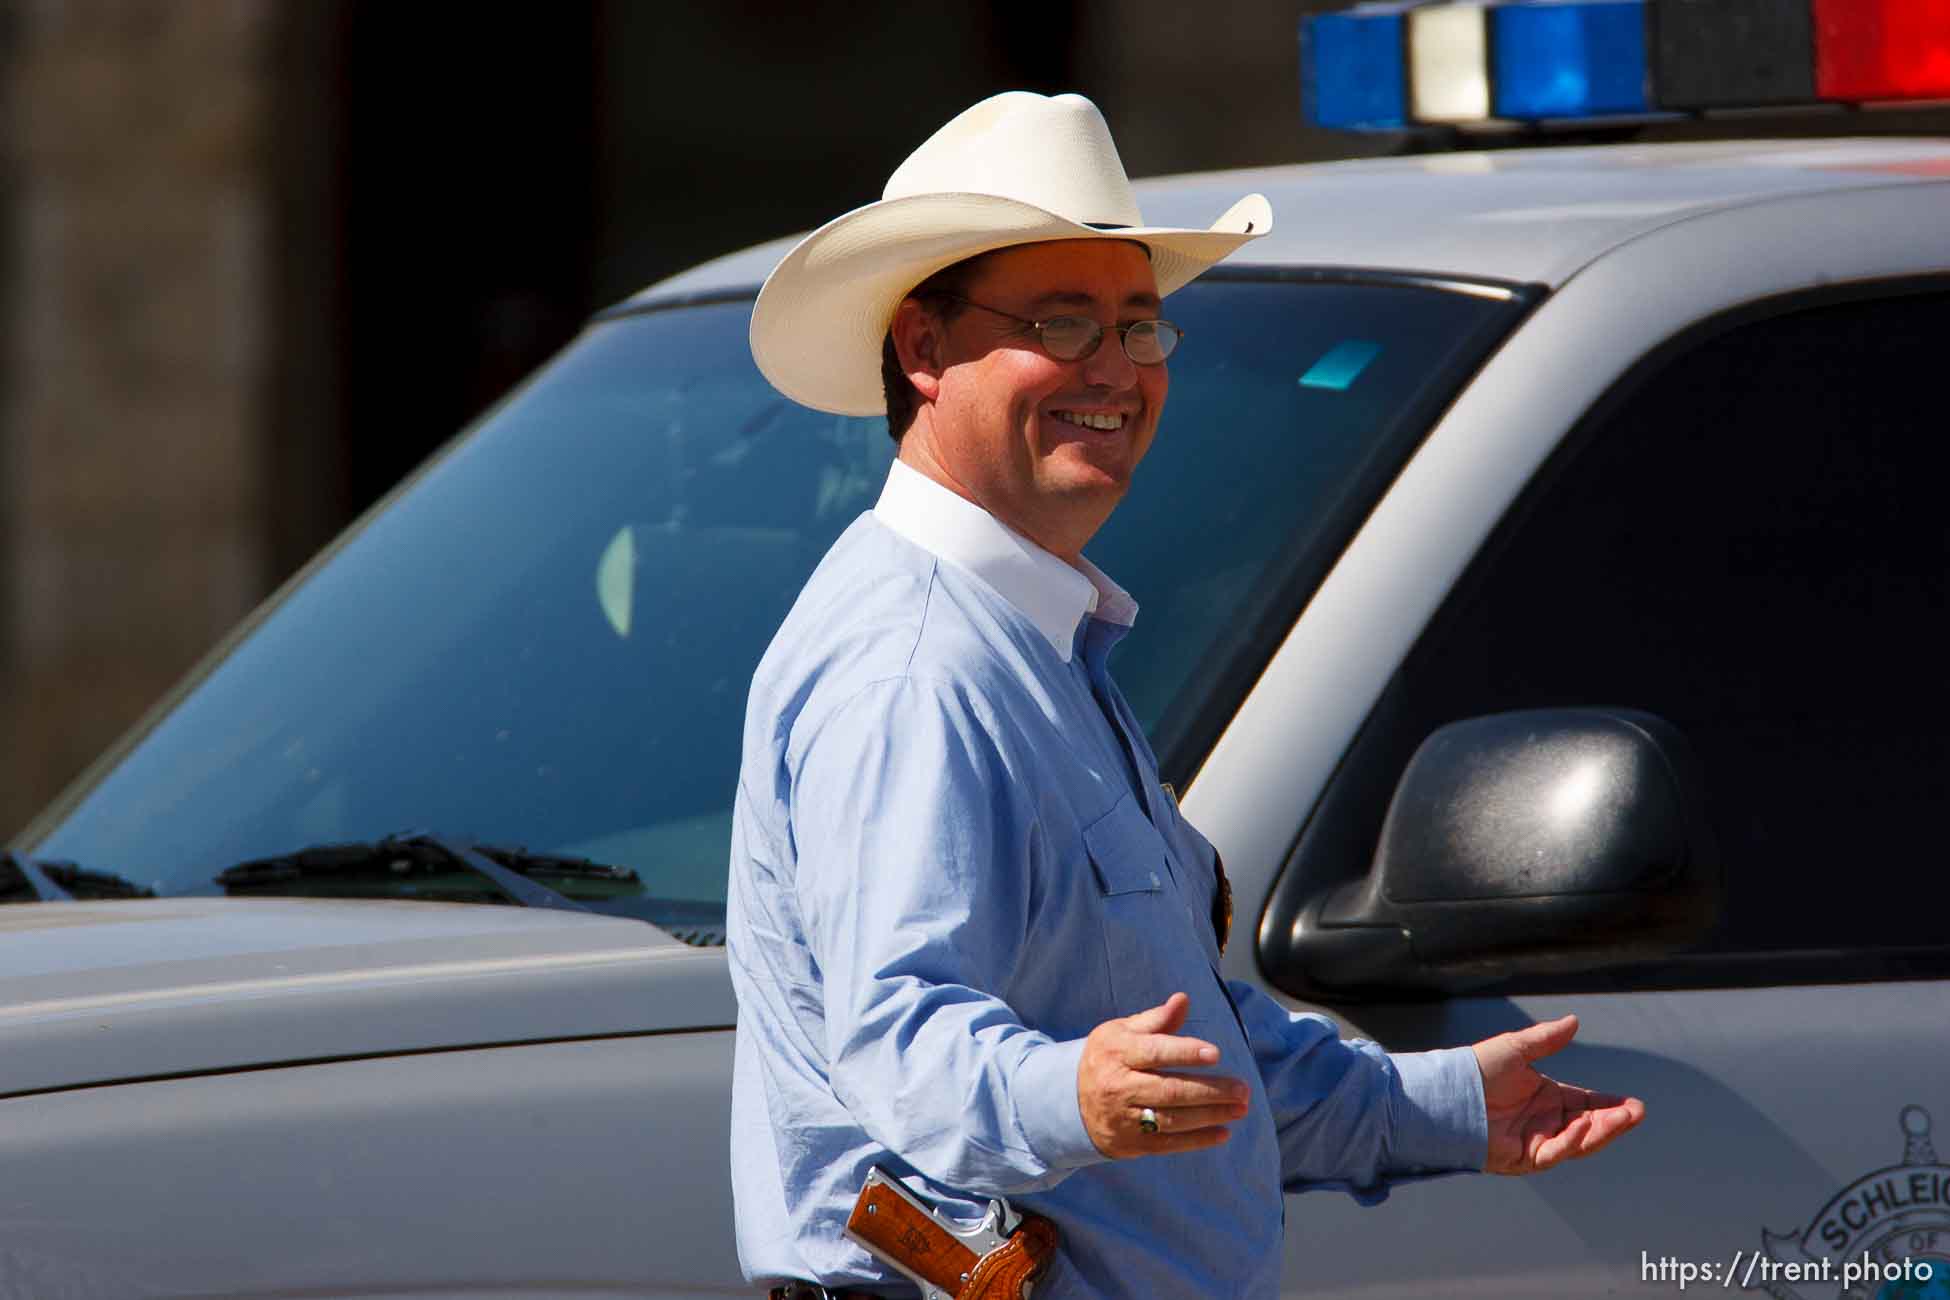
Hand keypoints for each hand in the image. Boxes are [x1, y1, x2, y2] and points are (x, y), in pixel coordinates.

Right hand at [1077, 992, 1250, 1158]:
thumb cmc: (1106, 1058)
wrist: (1067, 1100)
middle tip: (1243, 1089)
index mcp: (1117, 1053)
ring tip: (1240, 1108)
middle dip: (1210, 1091)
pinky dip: (1197, 1140)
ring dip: (1211, 1115)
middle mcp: (1119, 1086)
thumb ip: (1156, 1020)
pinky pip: (1168, 1144)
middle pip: (1169, 1090)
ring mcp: (1124, 1118)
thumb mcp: (1121, 1031)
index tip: (1215, 1053)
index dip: (1185, 1052)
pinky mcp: (1131, 1143)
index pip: (1154, 1052)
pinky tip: (1223, 1132)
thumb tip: (1183, 1000)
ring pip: (1172, 1119)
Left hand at [1473, 1013, 1644, 1174]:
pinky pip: (1553, 1153)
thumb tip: (1574, 1021)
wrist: (1447, 1093)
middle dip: (1614, 1121)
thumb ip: (1546, 1039)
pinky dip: (1570, 1142)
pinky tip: (1582, 1127)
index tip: (1634, 1105)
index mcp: (1547, 1097)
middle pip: (1588, 1126)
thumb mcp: (1515, 1048)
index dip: (1610, 1106)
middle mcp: (1545, 1121)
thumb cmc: (1476, 1069)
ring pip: (1577, 1142)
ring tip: (1623, 1119)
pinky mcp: (1523, 1157)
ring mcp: (1536, 1140)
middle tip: (1637, 1112)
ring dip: (1601, 1132)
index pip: (1587, 1104)